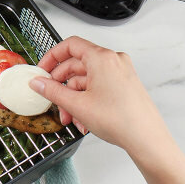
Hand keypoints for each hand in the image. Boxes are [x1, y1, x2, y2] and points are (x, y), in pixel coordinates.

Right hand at [32, 36, 173, 166]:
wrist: (146, 138)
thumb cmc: (121, 120)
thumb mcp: (77, 105)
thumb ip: (53, 91)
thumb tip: (38, 83)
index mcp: (102, 58)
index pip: (70, 45)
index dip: (52, 57)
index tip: (42, 70)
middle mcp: (113, 61)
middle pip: (77, 65)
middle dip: (62, 86)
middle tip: (51, 99)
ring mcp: (121, 73)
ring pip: (87, 79)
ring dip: (74, 98)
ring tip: (70, 118)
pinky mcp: (124, 85)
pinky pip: (99, 87)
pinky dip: (87, 100)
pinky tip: (82, 120)